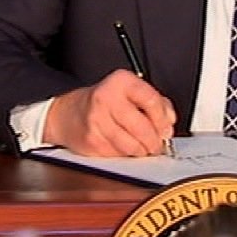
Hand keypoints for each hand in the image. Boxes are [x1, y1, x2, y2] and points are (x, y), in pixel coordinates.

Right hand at [45, 69, 175, 155]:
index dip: (163, 119)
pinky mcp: (92, 141)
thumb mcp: (129, 90)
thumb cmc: (102, 102)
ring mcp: (97, 121)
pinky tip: (123, 145)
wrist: (67, 114)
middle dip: (154, 141)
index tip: (167, 128)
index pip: (151, 101)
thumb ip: (155, 101)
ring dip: (142, 150)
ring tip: (141, 146)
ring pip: (132, 146)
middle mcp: (107, 98)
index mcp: (120, 82)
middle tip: (156, 143)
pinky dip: (126, 154)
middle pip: (143, 128)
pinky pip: (119, 154)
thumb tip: (169, 121)